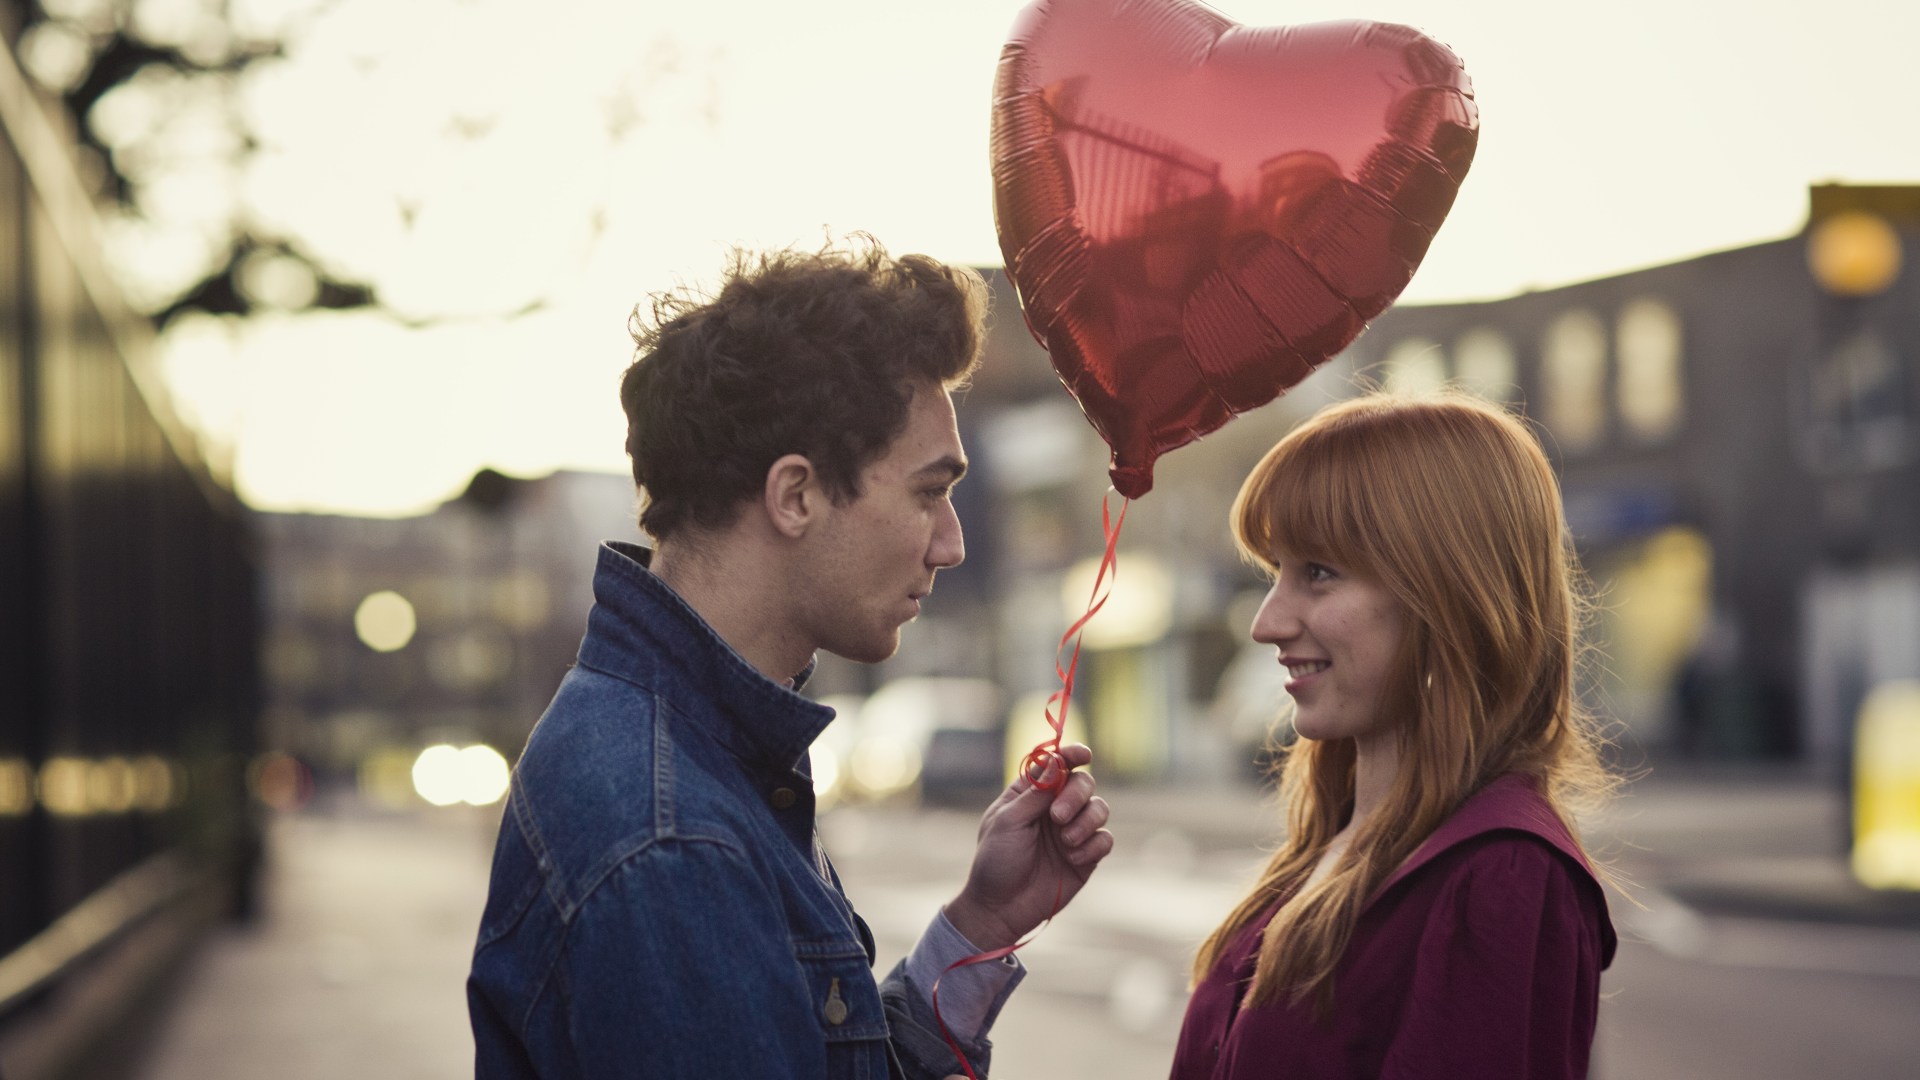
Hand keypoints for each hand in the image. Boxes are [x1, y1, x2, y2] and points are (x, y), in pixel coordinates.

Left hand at [942, 743, 1113, 951]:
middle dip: (1076, 795)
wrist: (1001, 908)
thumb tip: (1056, 761)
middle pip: (1083, 783)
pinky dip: (1093, 846)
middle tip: (1057, 817)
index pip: (1056, 765)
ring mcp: (1072, 832)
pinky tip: (1073, 859)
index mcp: (1030, 794)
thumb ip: (1035, 793)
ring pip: (1100, 809)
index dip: (1072, 755)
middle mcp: (1054, 809)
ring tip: (1065, 842)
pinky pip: (1105, 839)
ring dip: (1086, 821)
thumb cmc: (996, 861)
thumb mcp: (1009, 821)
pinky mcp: (1086, 856)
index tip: (1083, 755)